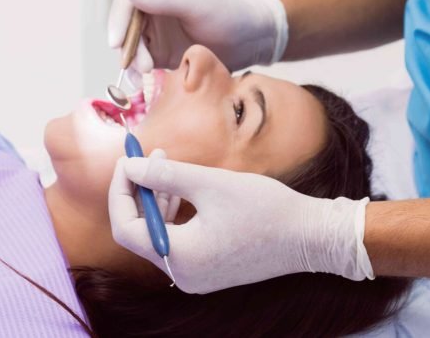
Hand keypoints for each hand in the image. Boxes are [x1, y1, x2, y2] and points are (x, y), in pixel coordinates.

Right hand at [107, 0, 287, 81]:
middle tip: (143, 66)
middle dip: (128, 48)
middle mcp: (152, 10)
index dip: (118, 21)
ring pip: (131, 48)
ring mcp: (156, 34)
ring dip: (133, 62)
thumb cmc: (226, 14)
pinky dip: (139, 73)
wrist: (249, 40)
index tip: (116, 42)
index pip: (127, 2)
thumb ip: (162, 1)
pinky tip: (145, 82)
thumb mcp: (194, 4)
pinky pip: (142, 64)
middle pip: (125, 28)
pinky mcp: (162, 54)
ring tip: (148, 74)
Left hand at [108, 152, 373, 293]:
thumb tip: (129, 165)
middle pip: (140, 231)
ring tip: (165, 162)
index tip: (127, 159)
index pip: (127, 226)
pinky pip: (178, 239)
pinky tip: (182, 185)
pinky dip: (174, 211)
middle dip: (139, 190)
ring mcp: (196, 275)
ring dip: (157, 197)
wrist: (308, 235)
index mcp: (179, 257)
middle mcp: (182, 274)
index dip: (121, 190)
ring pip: (158, 233)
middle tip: (146, 155)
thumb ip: (165, 175)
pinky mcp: (208, 268)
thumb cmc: (263, 207)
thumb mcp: (210, 183)